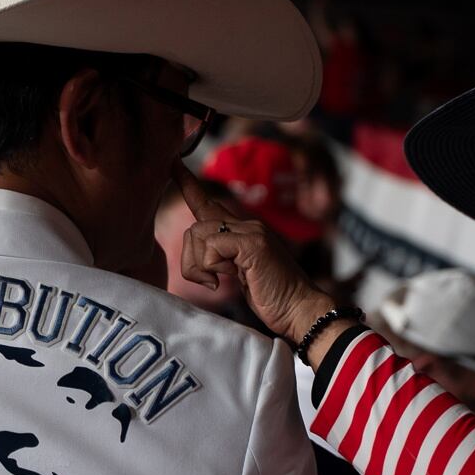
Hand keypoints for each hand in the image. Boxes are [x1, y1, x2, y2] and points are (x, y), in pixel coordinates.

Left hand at [176, 169, 334, 345]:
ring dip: (199, 266)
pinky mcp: (252, 244)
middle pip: (195, 227)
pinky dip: (210, 267)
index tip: (173, 165)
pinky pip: (211, 247)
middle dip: (190, 259)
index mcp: (244, 231)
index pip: (210, 204)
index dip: (190, 186)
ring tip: (219, 281)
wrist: (300, 309)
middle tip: (209, 281)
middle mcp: (247, 225)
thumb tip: (201, 253)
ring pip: (198, 235)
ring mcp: (251, 232)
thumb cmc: (273, 297)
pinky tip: (225, 279)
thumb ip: (224, 257)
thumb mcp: (243, 274)